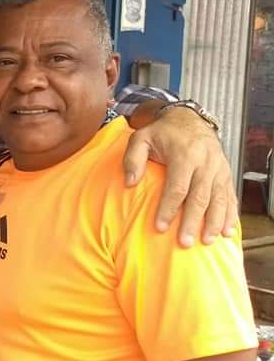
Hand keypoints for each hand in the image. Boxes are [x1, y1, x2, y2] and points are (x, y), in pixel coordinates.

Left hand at [122, 106, 236, 246]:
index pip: (177, 187)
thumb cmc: (162, 132)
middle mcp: (205, 163)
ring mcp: (218, 169)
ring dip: (213, 222)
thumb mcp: (141, 137)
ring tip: (207, 241)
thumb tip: (129, 183)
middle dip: (192, 221)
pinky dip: (230, 214)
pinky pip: (230, 196)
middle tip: (184, 242)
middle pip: (200, 197)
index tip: (160, 227)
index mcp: (185, 155)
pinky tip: (227, 230)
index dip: (168, 208)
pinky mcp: (225, 173)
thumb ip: (132, 158)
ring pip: (218, 199)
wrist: (189, 118)